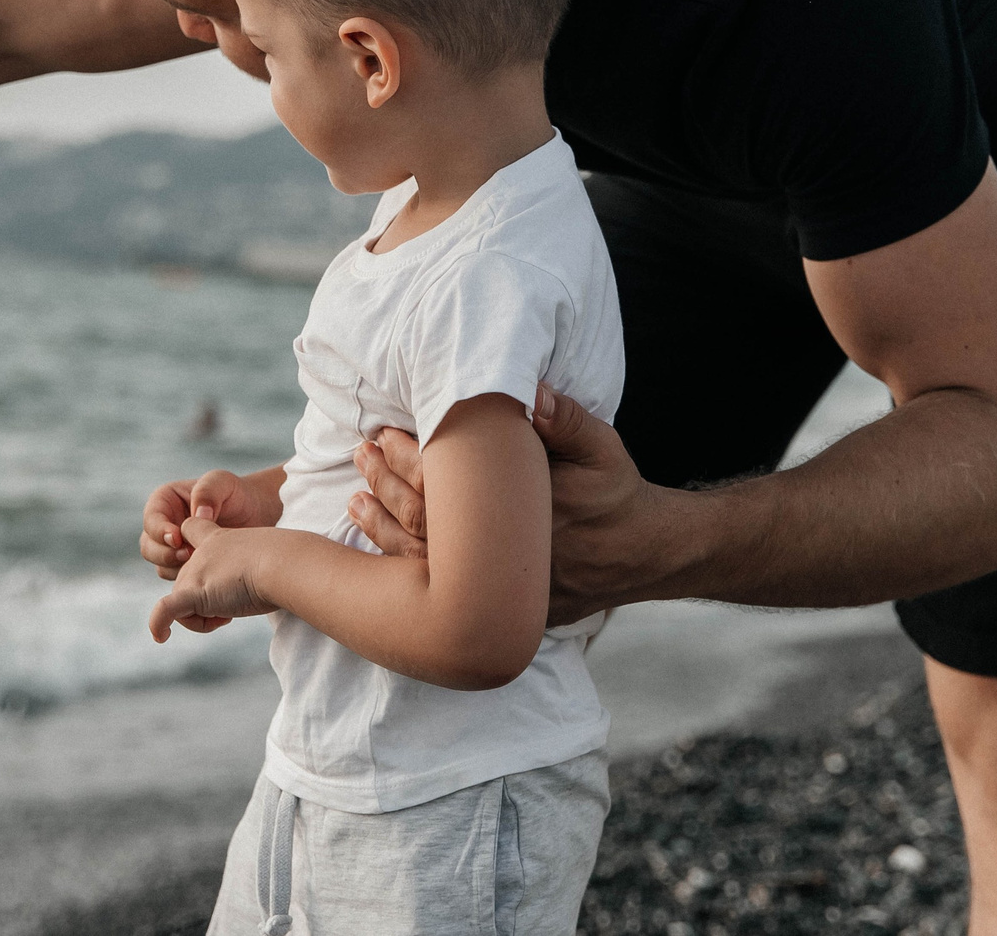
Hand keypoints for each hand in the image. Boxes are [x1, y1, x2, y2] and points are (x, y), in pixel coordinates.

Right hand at [142, 467, 278, 578]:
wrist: (255, 515)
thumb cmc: (235, 493)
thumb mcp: (222, 482)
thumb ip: (207, 492)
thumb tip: (198, 516)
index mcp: (165, 502)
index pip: (151, 519)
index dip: (159, 531)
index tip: (177, 538)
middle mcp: (164, 527)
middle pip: (149, 547)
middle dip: (165, 554)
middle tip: (189, 554)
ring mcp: (173, 550)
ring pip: (161, 566)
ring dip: (177, 569)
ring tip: (201, 564)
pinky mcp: (185, 568)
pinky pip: (178, 581)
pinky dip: (189, 582)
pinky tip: (209, 577)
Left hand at [147, 515, 273, 640]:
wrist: (284, 564)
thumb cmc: (287, 562)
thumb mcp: (270, 557)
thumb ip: (259, 567)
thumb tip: (277, 582)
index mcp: (218, 538)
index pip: (192, 534)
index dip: (198, 557)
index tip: (216, 574)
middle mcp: (201, 553)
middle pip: (188, 585)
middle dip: (208, 604)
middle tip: (239, 601)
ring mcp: (195, 572)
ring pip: (185, 606)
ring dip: (207, 618)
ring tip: (233, 611)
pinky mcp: (194, 593)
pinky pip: (167, 610)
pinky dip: (159, 624)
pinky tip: (160, 636)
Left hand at [351, 389, 678, 626]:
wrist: (642, 553)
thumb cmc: (615, 493)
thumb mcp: (600, 447)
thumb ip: (565, 419)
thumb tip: (532, 393)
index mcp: (521, 508)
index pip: (449, 482)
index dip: (409, 456)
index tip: (384, 433)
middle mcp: (504, 553)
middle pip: (427, 519)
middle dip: (387, 484)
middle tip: (360, 454)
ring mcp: (498, 585)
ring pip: (425, 560)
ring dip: (384, 527)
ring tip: (354, 499)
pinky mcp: (497, 604)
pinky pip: (440, 590)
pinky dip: (404, 566)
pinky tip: (380, 549)